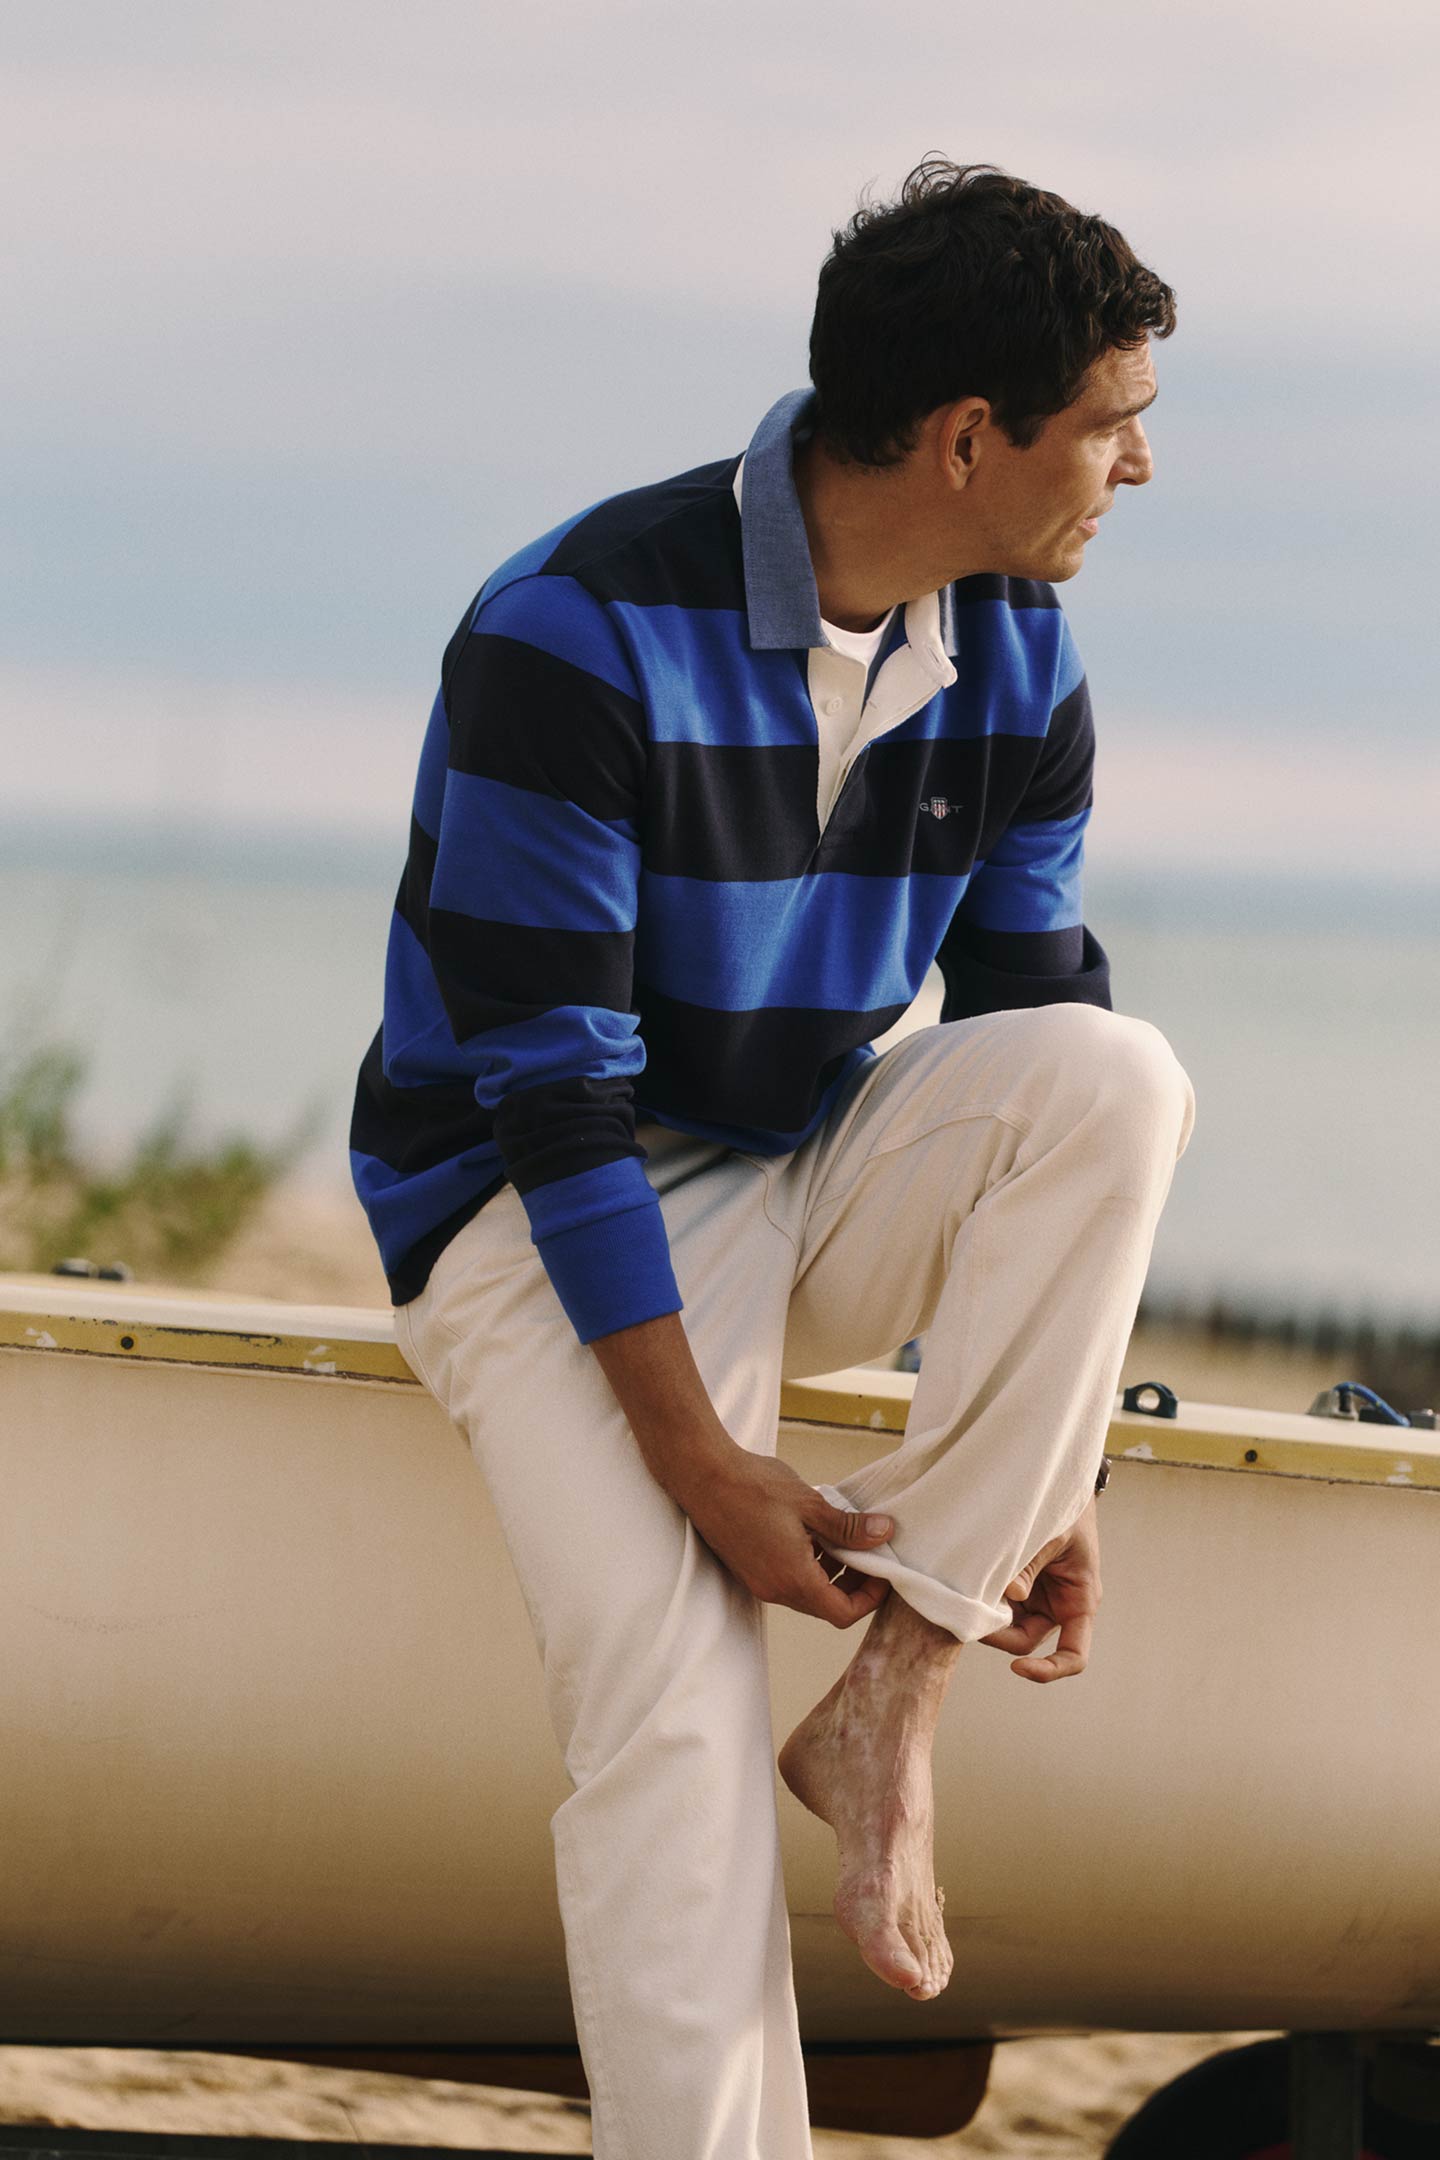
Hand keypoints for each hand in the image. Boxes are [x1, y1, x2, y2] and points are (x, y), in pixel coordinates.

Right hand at [678, 1446, 893, 1627]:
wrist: (702, 1475)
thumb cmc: (754, 1486)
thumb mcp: (811, 1504)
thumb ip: (848, 1527)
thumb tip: (884, 1534)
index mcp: (794, 1579)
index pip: (843, 1613)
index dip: (870, 1598)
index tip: (883, 1572)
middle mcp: (774, 1589)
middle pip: (825, 1605)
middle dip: (853, 1584)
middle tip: (869, 1551)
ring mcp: (758, 1581)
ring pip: (806, 1591)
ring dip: (829, 1573)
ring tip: (842, 1535)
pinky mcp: (748, 1568)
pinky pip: (786, 1579)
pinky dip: (807, 1565)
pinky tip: (811, 1531)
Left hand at [979, 1496, 1100, 1682]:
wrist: (1055, 1482)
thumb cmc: (1066, 1509)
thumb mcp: (1053, 1535)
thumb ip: (1031, 1565)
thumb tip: (1011, 1595)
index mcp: (1080, 1600)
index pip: (1073, 1655)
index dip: (1048, 1670)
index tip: (1018, 1668)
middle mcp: (1058, 1606)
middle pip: (1026, 1641)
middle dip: (998, 1634)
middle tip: (970, 1614)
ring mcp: (1036, 1598)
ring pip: (1006, 1625)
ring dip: (986, 1615)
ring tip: (966, 1591)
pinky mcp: (1016, 1585)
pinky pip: (996, 1604)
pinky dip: (982, 1599)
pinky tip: (967, 1583)